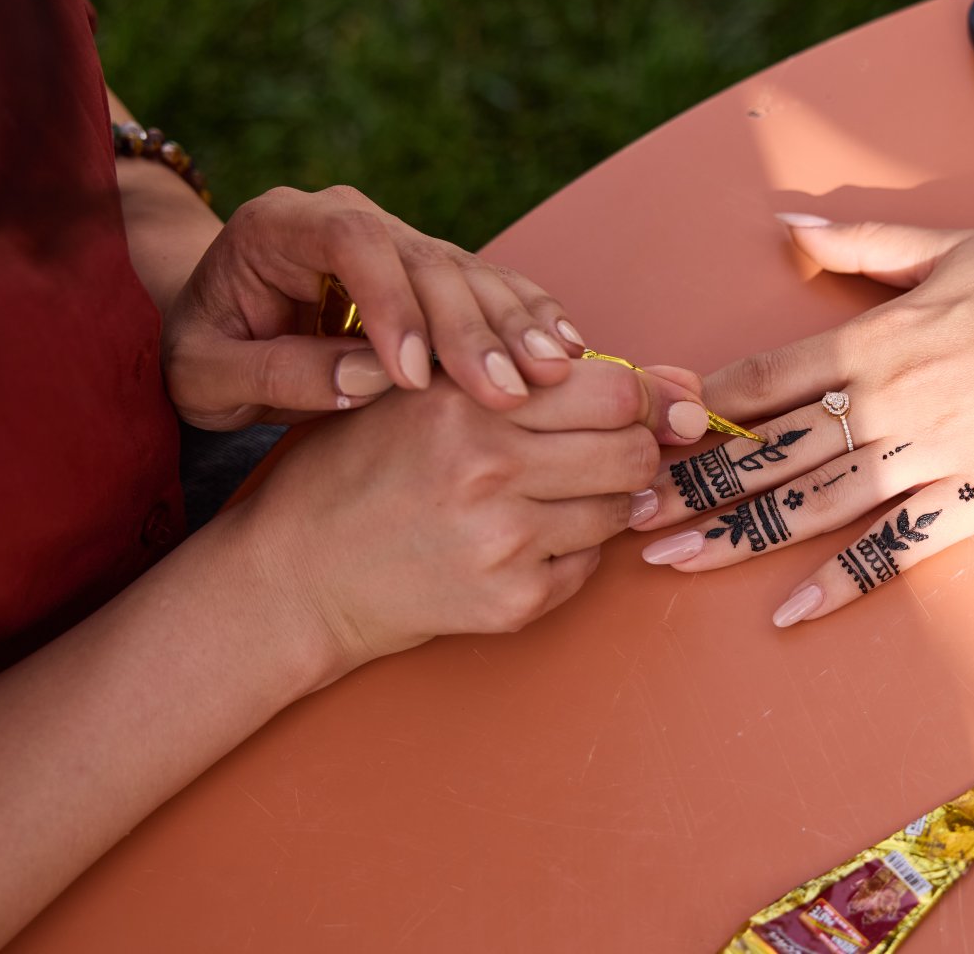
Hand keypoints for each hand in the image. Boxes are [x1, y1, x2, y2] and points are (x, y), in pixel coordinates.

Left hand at [163, 185, 591, 430]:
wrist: (218, 326)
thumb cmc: (204, 352)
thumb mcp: (207, 375)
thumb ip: (278, 373)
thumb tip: (370, 381)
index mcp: (280, 224)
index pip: (349, 242)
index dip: (389, 304)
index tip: (410, 378)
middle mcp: (349, 216)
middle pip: (424, 257)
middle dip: (470, 326)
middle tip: (504, 391)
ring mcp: (399, 239)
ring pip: (468, 270)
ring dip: (516, 324)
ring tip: (553, 373)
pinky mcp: (435, 272)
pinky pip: (491, 286)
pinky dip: (531, 317)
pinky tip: (569, 351)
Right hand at [234, 357, 703, 673]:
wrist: (296, 576)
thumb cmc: (362, 469)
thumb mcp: (422, 390)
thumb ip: (533, 371)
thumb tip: (678, 381)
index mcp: (465, 400)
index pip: (613, 390)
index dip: (641, 397)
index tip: (637, 406)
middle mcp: (486, 468)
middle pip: (632, 450)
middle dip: (633, 447)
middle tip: (601, 451)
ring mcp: (501, 542)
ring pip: (621, 508)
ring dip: (605, 499)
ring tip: (550, 494)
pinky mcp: (510, 602)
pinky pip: (592, 565)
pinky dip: (575, 549)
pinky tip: (525, 538)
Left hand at [628, 214, 973, 625]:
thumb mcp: (947, 246)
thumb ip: (858, 247)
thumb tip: (787, 227)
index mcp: (874, 337)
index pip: (760, 380)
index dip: (697, 413)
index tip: (649, 437)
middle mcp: (888, 399)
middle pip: (766, 452)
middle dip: (690, 487)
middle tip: (628, 518)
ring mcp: (932, 454)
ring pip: (813, 504)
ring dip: (737, 537)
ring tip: (675, 563)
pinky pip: (897, 547)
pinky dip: (843, 580)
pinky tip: (792, 610)